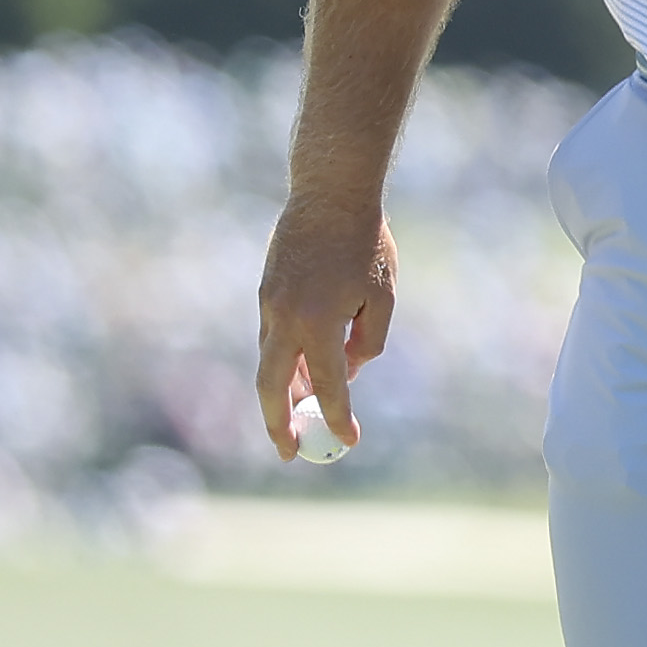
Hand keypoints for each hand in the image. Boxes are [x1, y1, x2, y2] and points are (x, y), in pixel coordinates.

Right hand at [254, 193, 398, 458]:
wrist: (328, 193)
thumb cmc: (365, 243)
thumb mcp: (381, 297)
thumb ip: (366, 343)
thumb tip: (346, 373)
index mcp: (319, 322)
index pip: (329, 386)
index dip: (339, 419)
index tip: (348, 442)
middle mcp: (285, 318)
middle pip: (272, 386)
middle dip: (279, 425)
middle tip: (292, 453)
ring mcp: (269, 304)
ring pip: (271, 361)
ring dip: (286, 391)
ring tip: (307, 412)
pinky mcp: (266, 292)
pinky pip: (273, 338)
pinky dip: (286, 359)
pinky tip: (306, 369)